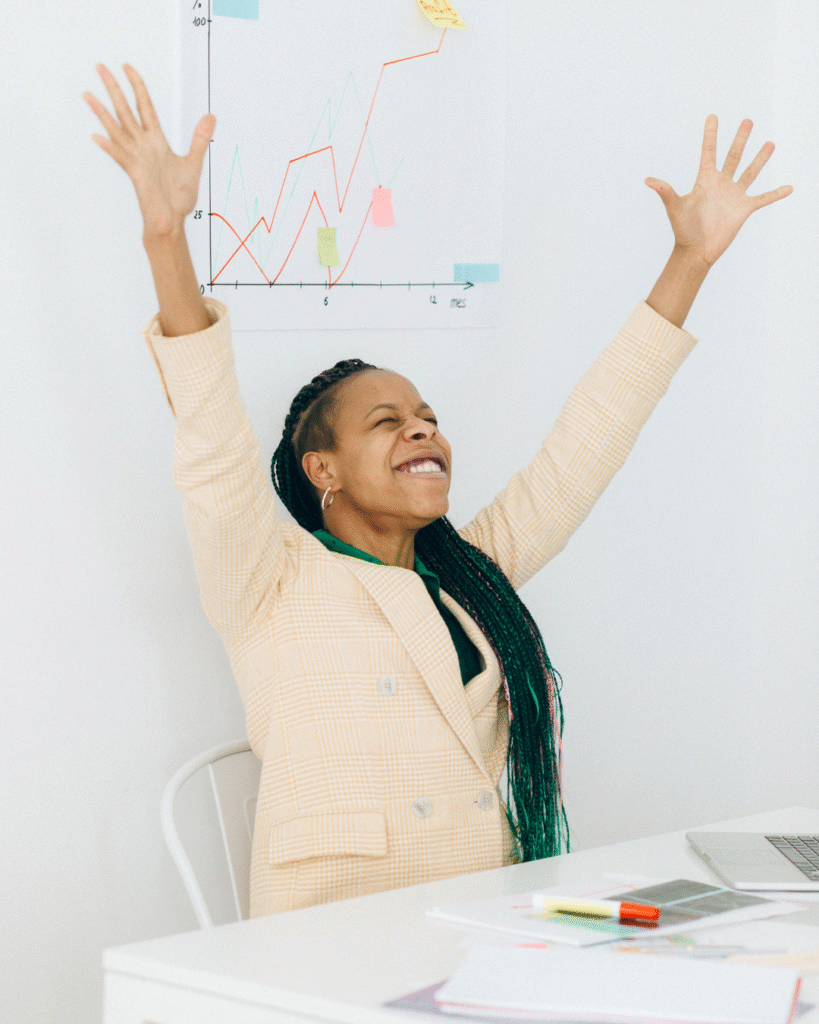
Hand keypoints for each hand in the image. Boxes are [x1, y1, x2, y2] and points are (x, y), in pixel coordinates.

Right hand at [83, 64, 214, 238]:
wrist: (172, 221)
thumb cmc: (179, 197)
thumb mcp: (194, 163)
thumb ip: (200, 139)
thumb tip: (211, 117)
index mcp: (156, 141)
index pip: (145, 107)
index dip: (137, 86)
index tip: (127, 67)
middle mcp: (143, 147)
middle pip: (126, 111)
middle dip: (114, 89)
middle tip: (100, 66)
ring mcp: (137, 159)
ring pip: (117, 130)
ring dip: (102, 112)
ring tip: (88, 94)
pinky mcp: (136, 174)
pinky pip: (120, 158)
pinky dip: (110, 148)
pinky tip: (97, 137)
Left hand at [645, 115, 791, 267]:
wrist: (696, 250)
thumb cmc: (683, 229)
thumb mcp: (675, 207)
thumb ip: (665, 191)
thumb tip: (647, 180)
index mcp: (705, 180)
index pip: (709, 152)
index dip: (710, 134)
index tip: (712, 116)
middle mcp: (720, 184)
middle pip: (733, 156)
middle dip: (740, 139)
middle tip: (748, 121)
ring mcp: (733, 196)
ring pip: (750, 172)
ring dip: (760, 158)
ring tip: (770, 143)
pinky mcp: (744, 209)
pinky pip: (763, 199)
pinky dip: (776, 194)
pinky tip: (788, 188)